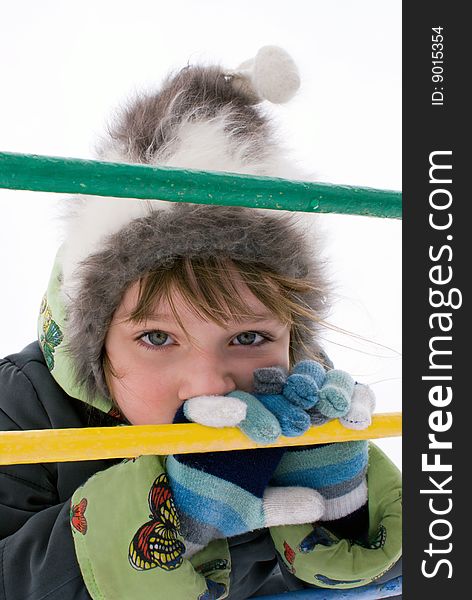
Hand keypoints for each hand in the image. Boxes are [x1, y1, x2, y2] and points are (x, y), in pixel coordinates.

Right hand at [167, 405, 323, 556]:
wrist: (178, 515)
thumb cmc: (218, 508)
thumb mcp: (256, 509)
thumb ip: (284, 504)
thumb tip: (320, 505)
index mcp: (257, 434)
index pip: (280, 411)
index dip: (296, 411)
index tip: (312, 424)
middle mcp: (238, 421)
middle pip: (263, 402)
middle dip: (282, 409)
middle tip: (298, 425)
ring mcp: (213, 417)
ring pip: (237, 402)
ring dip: (255, 411)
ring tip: (270, 431)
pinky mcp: (188, 417)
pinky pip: (202, 408)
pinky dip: (218, 409)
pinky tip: (235, 414)